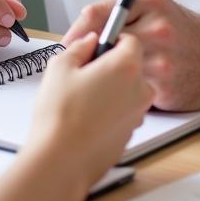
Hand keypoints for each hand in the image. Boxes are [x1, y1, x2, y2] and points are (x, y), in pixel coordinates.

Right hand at [23, 33, 153, 200]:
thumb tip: (88, 42)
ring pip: (129, 92)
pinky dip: (111, 111)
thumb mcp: (60, 66)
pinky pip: (124, 113)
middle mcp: (139, 91)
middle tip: (86, 72)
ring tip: (83, 98)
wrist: (61, 161)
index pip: (131, 40)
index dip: (113, 40)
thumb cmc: (60, 115)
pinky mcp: (129, 136)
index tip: (99, 45)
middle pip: (133, 67)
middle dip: (113, 66)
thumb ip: (79, 46)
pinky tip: (87, 117)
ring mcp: (137, 116)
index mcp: (126, 66)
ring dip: (113, 90)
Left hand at [62, 0, 199, 110]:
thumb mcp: (158, 8)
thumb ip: (125, 14)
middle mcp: (155, 28)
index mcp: (150, 3)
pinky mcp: (164, 88)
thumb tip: (86, 31)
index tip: (67, 46)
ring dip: (107, 78)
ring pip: (113, 71)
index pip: (97, 14)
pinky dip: (127, 94)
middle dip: (90, 58)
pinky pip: (130, 92)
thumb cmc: (188, 33)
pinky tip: (134, 91)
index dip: (76, 32)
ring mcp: (160, 59)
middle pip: (102, 45)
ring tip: (111, 81)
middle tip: (82, 68)